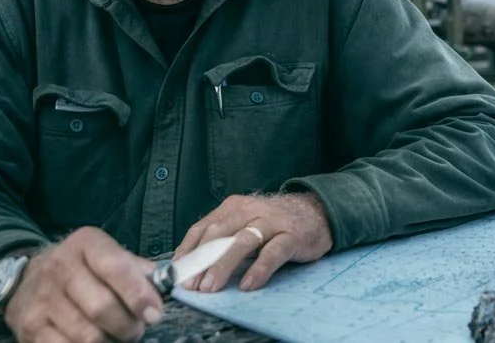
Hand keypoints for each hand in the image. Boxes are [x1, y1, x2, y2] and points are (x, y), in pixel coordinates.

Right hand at [4, 226, 163, 342]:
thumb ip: (137, 270)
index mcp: (85, 244)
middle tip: (137, 329)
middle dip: (129, 326)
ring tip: (117, 336)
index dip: (139, 294)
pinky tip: (97, 342)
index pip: (115, 267)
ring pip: (87, 335)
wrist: (27, 279)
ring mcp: (42, 299)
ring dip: (111, 342)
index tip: (155, 313)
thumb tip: (166, 286)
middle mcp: (59, 267)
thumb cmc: (82, 269)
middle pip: (102, 308)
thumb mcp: (107, 256)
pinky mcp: (31, 328)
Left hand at [173, 192, 332, 292]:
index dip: (187, 251)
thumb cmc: (274, 223)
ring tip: (211, 287)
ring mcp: (271, 222)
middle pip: (219, 235)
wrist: (318, 211)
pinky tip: (248, 284)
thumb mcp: (244, 224)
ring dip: (223, 265)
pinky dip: (259, 269)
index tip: (176, 274)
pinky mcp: (292, 235)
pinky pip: (273, 252)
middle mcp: (249, 210)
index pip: (202, 228)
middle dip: (201, 262)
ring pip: (242, 242)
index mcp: (233, 207)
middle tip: (191, 286)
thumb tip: (192, 264)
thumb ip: (223, 239)